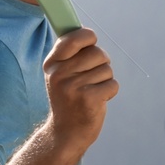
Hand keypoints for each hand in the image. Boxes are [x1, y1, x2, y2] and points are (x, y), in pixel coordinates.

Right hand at [42, 28, 115, 153]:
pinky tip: (97, 101)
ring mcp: (73, 87)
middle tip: (91, 78)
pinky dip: (110, 92)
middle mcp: (60, 74)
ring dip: (105, 80)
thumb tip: (87, 32)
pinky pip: (113, 84)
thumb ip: (71, 54)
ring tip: (91, 92)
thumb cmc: (69, 99)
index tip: (91, 42)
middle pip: (97, 52)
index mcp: (52, 64)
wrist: (65, 133)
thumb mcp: (60, 75)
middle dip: (101, 63)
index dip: (88, 37)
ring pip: (107, 69)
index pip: (75, 37)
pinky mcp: (88, 99)